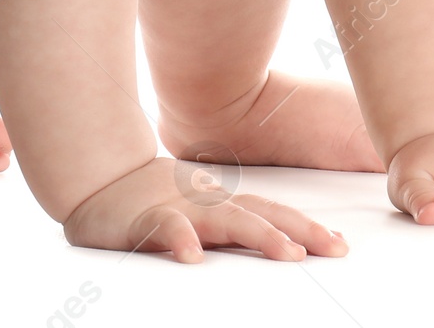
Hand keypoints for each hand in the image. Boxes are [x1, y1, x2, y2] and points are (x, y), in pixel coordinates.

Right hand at [62, 155, 347, 262]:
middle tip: (334, 249)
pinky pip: (164, 229)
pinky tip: (193, 258)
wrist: (94, 175)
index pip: (269, 211)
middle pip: (260, 213)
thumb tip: (272, 241)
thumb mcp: (192, 211)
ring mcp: (176, 207)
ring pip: (223, 219)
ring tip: (288, 253)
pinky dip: (179, 240)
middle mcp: (204, 201)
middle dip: (300, 230)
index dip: (304, 225)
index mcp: (217, 202)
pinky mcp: (143, 219)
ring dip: (258, 235)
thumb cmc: (145, 199)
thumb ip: (225, 222)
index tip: (339, 243)